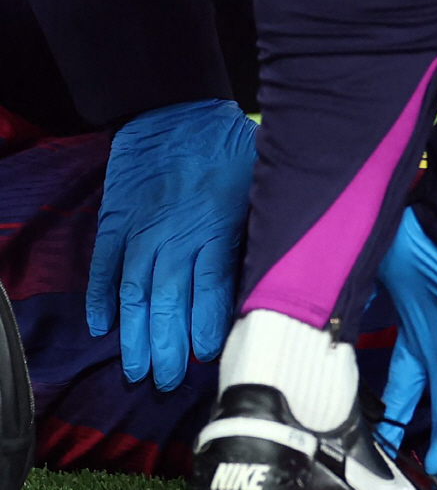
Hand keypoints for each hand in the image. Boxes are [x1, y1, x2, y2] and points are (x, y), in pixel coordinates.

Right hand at [86, 98, 256, 389]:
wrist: (173, 106)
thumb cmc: (228, 145)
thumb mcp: (261, 179)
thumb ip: (264, 225)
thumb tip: (285, 266)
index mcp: (215, 227)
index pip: (211, 291)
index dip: (206, 327)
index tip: (206, 358)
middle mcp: (174, 236)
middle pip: (169, 302)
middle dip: (168, 347)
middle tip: (166, 382)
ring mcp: (140, 230)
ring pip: (134, 293)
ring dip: (134, 334)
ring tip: (136, 369)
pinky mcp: (115, 221)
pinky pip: (103, 266)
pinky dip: (99, 297)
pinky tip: (100, 326)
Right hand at [375, 209, 436, 489]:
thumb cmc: (422, 237)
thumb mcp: (377, 273)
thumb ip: (353, 302)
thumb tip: (320, 321)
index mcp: (416, 334)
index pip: (401, 389)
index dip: (391, 420)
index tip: (377, 447)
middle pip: (432, 410)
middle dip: (422, 449)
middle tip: (411, 487)